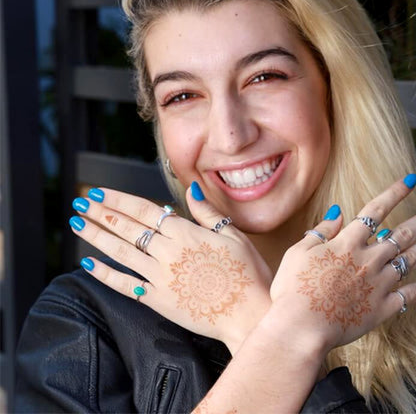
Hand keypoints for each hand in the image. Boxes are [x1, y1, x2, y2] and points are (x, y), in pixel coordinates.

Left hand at [70, 184, 271, 352]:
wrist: (249, 315)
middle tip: (80, 202)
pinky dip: (105, 274)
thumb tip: (191, 188)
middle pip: (127, 228)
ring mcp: (160, 278)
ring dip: (96, 236)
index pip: (144, 210)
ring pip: (121, 252)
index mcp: (186, 234)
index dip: (118, 200)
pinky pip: (125, 285)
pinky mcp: (157, 301)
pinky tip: (89, 264)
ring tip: (77, 224)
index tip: (99, 192)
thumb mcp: (233, 236)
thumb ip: (207, 212)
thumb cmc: (247, 274)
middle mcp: (167, 253)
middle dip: (101, 213)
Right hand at [270, 175, 415, 351]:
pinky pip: (410, 295)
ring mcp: (379, 284)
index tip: (409, 180)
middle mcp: (368, 260)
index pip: (375, 211)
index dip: (393, 194)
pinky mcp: (383, 308)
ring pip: (412, 259)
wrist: (301, 327)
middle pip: (402, 234)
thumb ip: (321, 231)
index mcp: (347, 243)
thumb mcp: (298, 251)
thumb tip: (338, 212)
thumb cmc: (293, 288)